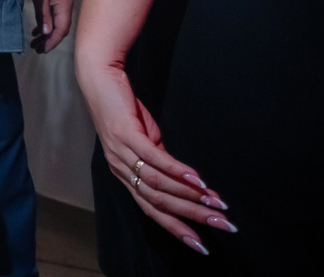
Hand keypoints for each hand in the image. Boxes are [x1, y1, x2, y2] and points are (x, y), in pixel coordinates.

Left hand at [32, 0, 73, 52]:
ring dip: (45, 34)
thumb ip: (44, 15)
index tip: (43, 50)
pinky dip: (45, 25)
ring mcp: (62, 3)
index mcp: (65, 5)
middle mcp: (66, 6)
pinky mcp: (56, 1)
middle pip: (60, 28)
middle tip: (36, 50)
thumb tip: (47, 33)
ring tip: (34, 43)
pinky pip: (53, 17)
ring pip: (56, 24)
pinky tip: (36, 32)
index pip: (61, 29)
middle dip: (48, 40)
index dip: (52, 41)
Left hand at [77, 51, 229, 251]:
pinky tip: (197, 179)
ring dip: (190, 196)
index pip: (151, 210)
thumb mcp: (146, 142)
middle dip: (192, 217)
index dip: (176, 227)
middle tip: (223, 226)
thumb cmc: (124, 110)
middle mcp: (119, 168)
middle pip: (157, 202)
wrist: (100, 78)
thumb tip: (190, 183)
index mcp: (124, 175)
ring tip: (217, 203)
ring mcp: (120, 151)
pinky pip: (153, 157)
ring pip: (156, 183)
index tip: (202, 244)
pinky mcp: (124, 133)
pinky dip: (176, 170)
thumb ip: (162, 163)